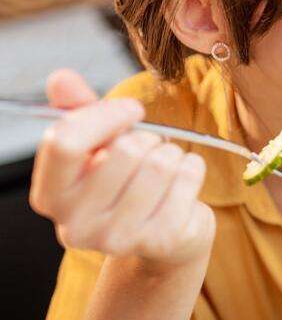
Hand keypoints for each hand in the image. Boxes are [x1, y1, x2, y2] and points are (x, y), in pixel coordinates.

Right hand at [29, 70, 215, 267]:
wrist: (162, 234)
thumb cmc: (127, 181)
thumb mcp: (98, 145)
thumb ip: (78, 111)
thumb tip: (61, 78)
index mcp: (50, 196)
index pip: (65, 141)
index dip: (105, 115)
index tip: (132, 109)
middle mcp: (76, 224)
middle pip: (123, 151)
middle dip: (147, 137)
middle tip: (151, 147)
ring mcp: (118, 238)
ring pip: (160, 164)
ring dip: (171, 152)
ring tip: (166, 164)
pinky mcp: (160, 241)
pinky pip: (187, 178)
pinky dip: (193, 167)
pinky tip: (184, 177)